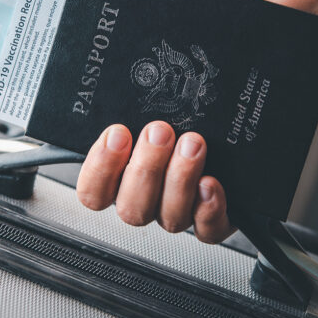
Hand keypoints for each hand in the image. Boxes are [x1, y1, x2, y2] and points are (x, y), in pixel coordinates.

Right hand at [77, 121, 233, 242]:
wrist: (225, 144)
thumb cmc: (175, 125)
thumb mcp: (146, 110)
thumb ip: (129, 113)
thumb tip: (106, 88)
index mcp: (119, 180)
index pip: (93, 193)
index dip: (100, 168)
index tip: (117, 135)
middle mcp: (146, 201)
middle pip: (131, 208)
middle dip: (145, 168)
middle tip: (160, 132)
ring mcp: (178, 213)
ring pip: (169, 218)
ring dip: (179, 180)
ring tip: (191, 145)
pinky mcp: (212, 222)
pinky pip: (207, 230)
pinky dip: (208, 209)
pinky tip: (209, 183)